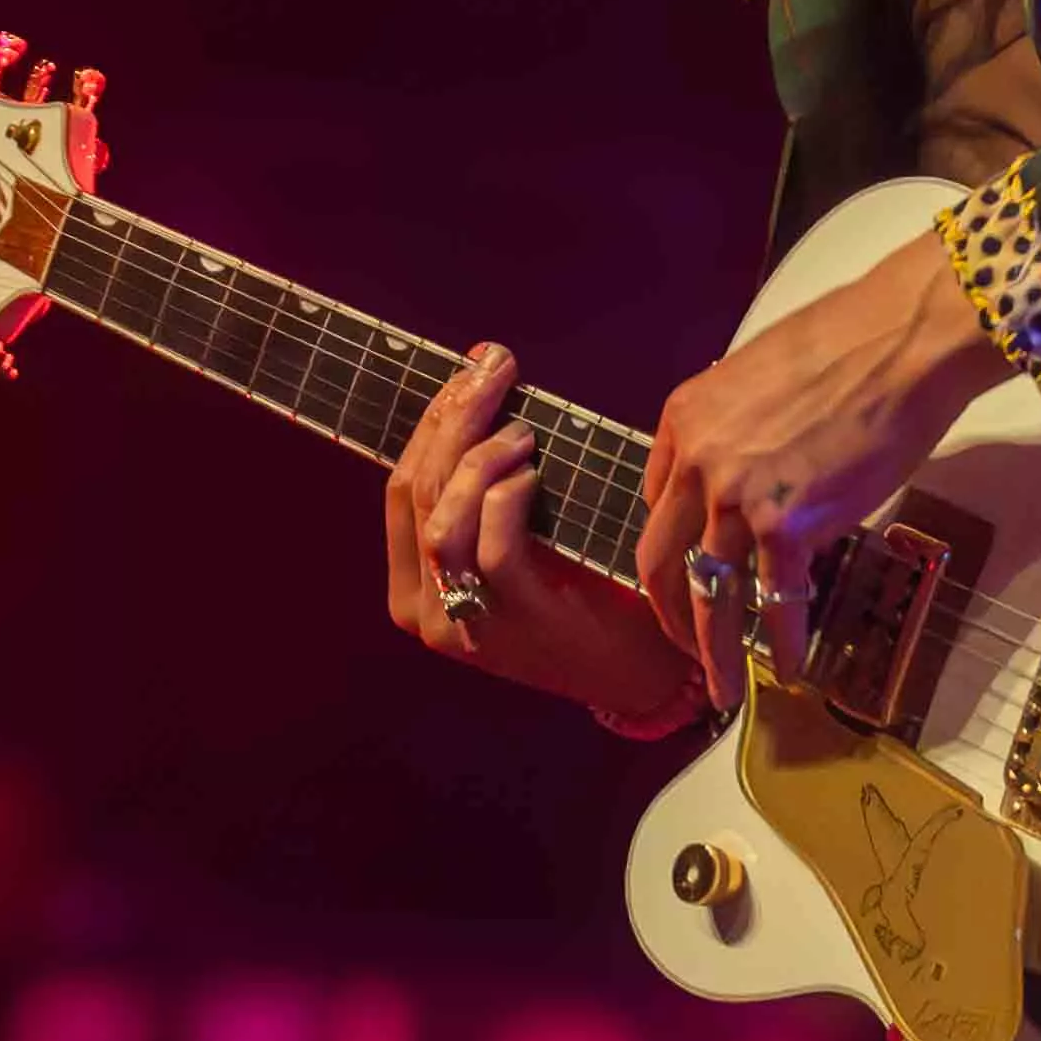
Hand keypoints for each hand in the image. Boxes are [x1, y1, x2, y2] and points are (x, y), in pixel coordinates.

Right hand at [383, 341, 703, 737]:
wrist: (640, 671)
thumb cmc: (582, 592)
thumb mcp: (514, 544)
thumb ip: (482, 488)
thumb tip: (477, 386)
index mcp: (414, 587)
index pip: (400, 488)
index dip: (430, 423)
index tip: (467, 370)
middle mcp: (428, 609)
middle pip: (418, 493)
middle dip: (452, 420)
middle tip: (492, 369)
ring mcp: (467, 623)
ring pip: (442, 519)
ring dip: (477, 457)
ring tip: (518, 427)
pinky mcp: (517, 623)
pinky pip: (494, 546)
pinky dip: (507, 496)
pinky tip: (533, 472)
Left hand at [635, 225, 1014, 707]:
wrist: (903, 340)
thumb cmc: (849, 342)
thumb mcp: (757, 375)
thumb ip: (736, 426)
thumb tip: (752, 460)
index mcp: (684, 419)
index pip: (655, 501)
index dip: (669, 548)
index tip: (683, 574)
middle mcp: (697, 461)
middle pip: (661, 558)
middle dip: (668, 613)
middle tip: (680, 648)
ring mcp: (737, 496)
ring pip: (709, 593)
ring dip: (711, 651)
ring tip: (720, 688)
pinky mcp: (788, 524)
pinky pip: (778, 600)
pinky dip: (784, 642)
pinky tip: (792, 669)